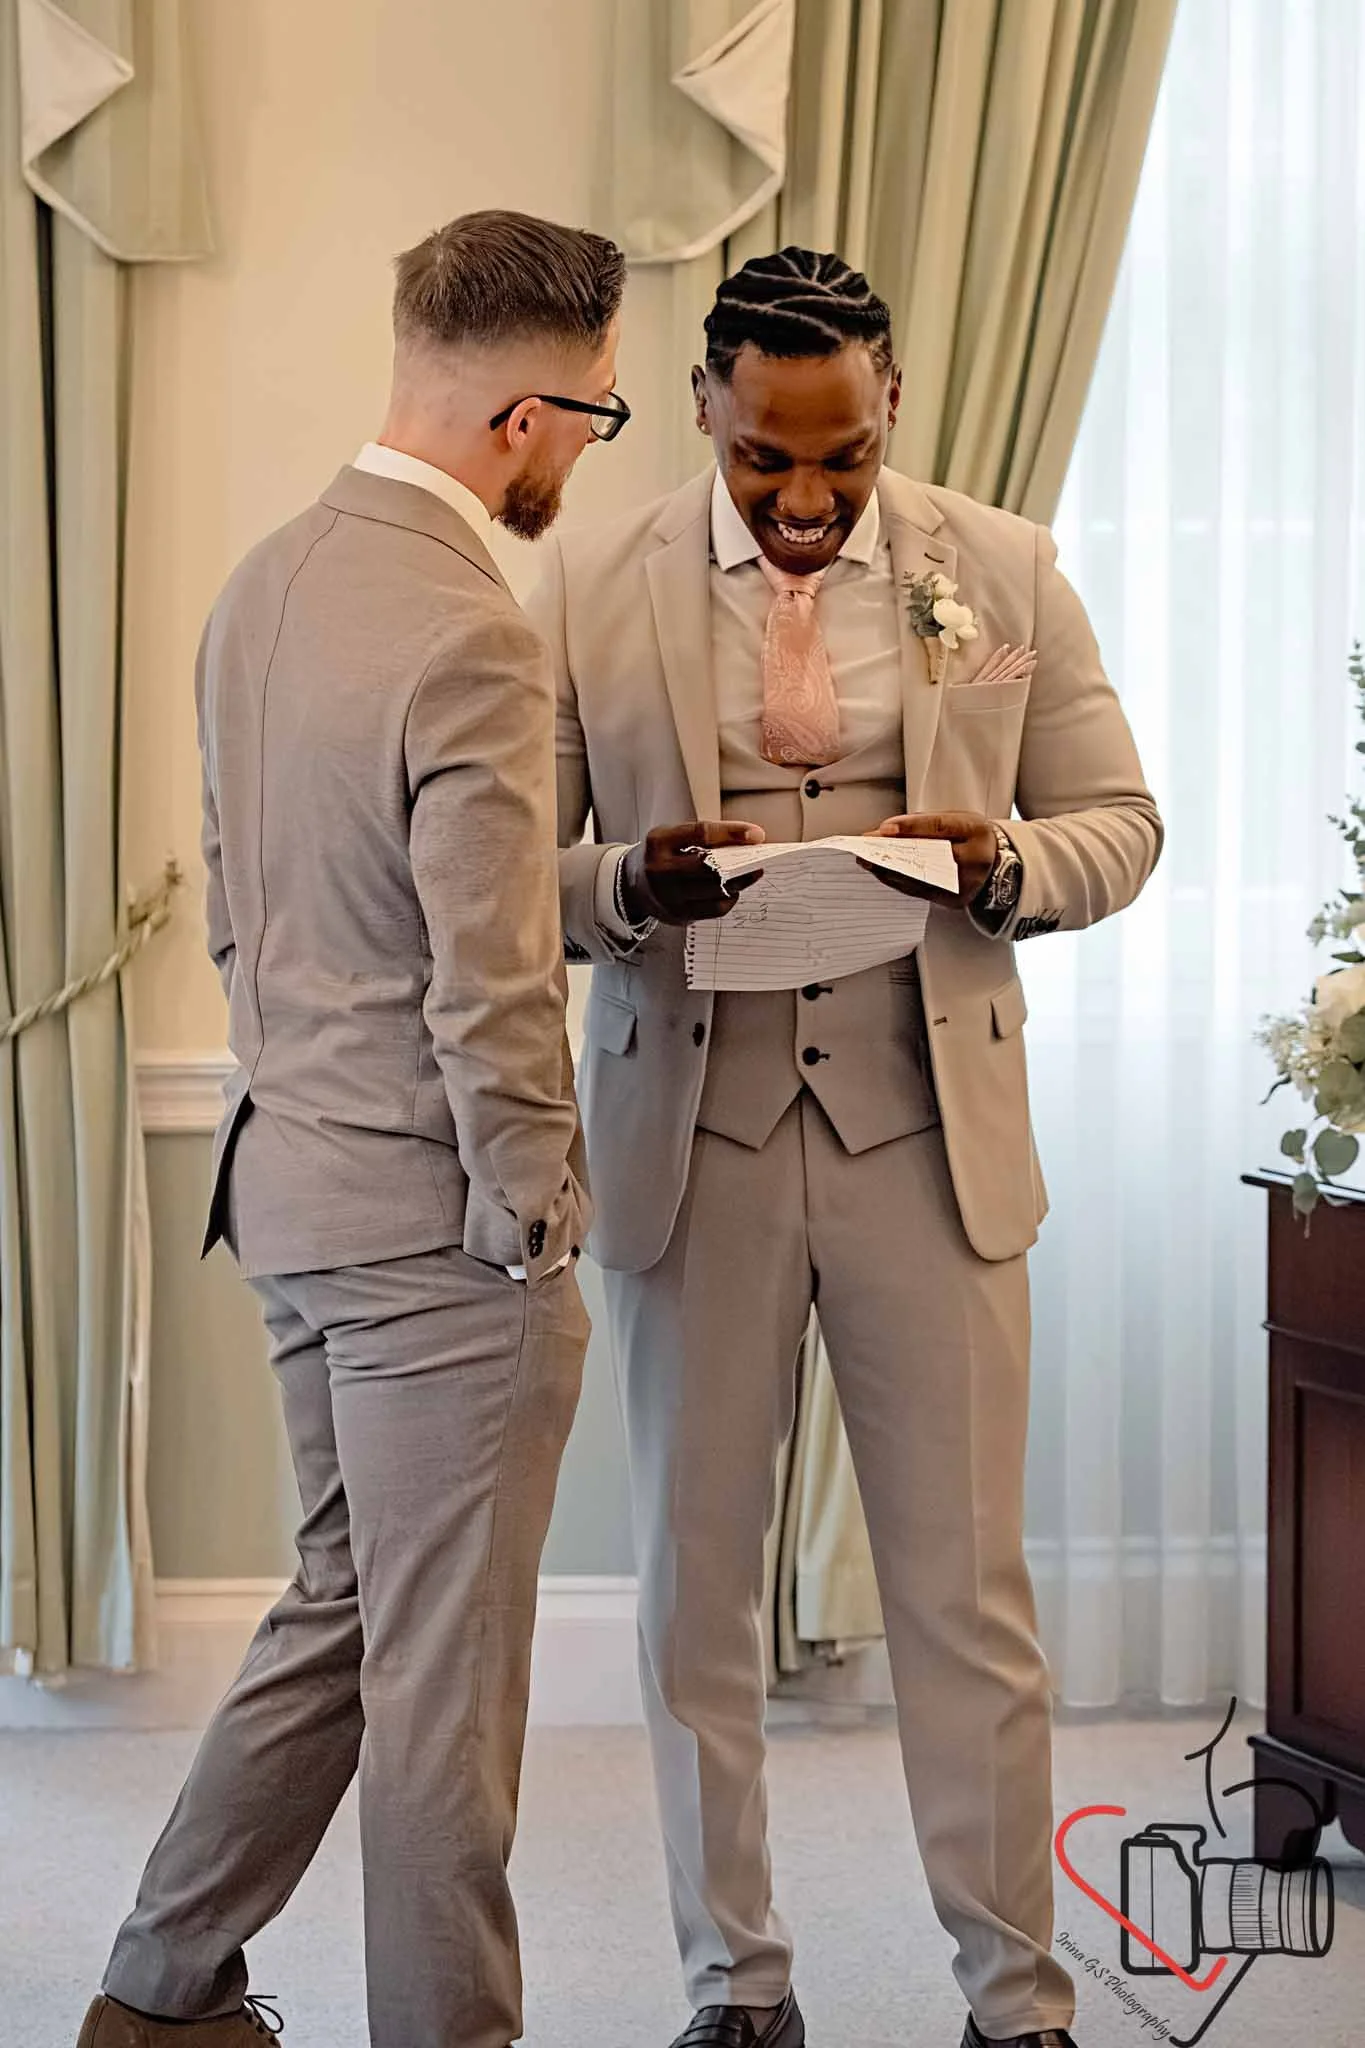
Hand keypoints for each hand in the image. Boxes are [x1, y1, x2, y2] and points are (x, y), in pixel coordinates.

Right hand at [621, 820, 765, 926]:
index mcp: (659, 842)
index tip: (756, 834)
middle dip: (740, 864)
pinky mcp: (678, 914)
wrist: (632, 885)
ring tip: (751, 874)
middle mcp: (661, 869)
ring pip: (715, 891)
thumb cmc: (661, 855)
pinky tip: (734, 890)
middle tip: (758, 861)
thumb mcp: (672, 836)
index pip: (701, 833)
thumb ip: (704, 837)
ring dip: (739, 883)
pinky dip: (729, 899)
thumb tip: (748, 840)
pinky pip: (713, 909)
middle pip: (710, 867)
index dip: (732, 832)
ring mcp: (668, 895)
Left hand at [858, 811, 996, 906]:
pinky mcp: (954, 900)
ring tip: (867, 861)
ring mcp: (965, 884)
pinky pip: (920, 892)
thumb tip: (889, 830)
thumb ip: (928, 823)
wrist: (998, 865)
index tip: (884, 829)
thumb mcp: (959, 820)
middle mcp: (973, 859)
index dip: (910, 828)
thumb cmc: (972, 838)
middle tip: (866, 848)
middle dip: (892, 852)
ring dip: (889, 870)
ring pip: (920, 878)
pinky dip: (899, 882)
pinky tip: (883, 874)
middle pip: (927, 856)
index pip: (940, 827)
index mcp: (975, 831)